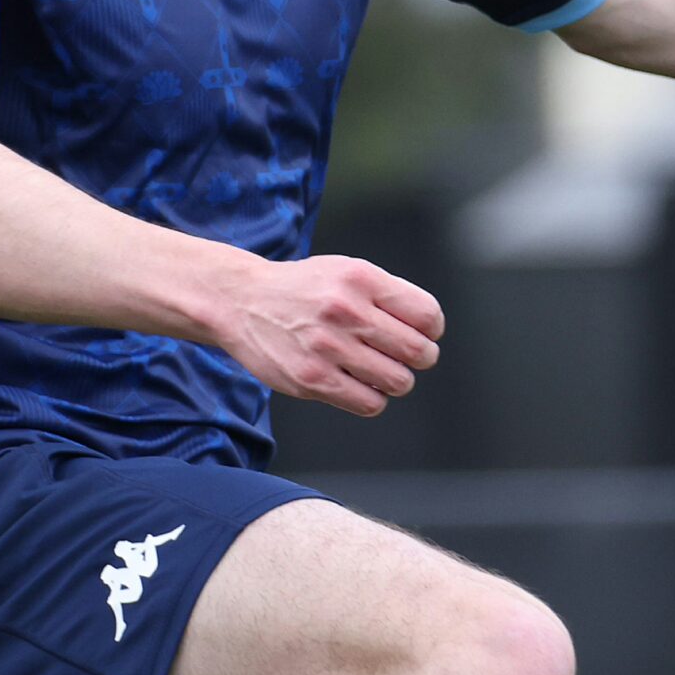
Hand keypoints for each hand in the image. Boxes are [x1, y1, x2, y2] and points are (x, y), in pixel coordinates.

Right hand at [215, 256, 443, 417]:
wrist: (243, 302)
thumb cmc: (301, 289)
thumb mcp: (345, 271)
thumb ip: (386, 294)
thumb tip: (429, 327)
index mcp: (360, 278)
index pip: (427, 314)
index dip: (432, 329)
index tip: (423, 333)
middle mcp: (345, 310)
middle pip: (418, 351)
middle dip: (420, 357)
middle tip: (405, 355)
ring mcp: (328, 347)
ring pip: (398, 381)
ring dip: (396, 380)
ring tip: (380, 370)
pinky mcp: (312, 379)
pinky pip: (369, 403)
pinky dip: (373, 397)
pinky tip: (359, 383)